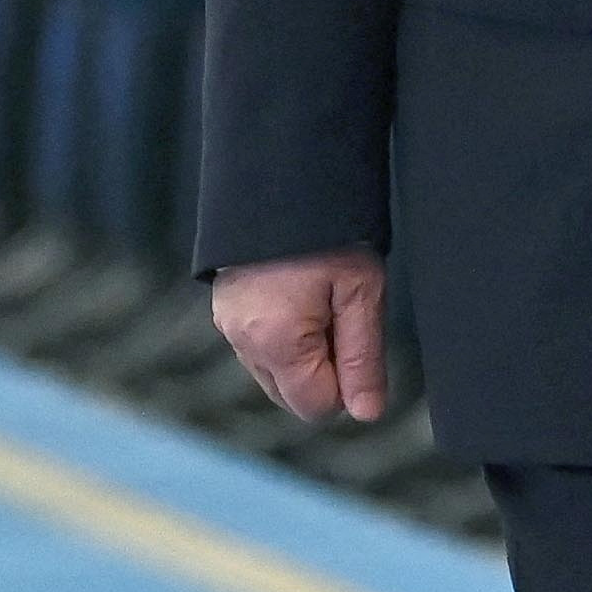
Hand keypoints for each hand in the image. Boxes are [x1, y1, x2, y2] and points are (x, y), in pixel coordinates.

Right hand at [211, 246, 391, 424]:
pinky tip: (300, 294)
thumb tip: (367, 414)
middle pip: (292, 395)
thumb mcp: (361, 291)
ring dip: (304, 352)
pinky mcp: (225, 309)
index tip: (358, 336)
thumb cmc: (327, 231)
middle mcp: (243, 342)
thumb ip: (364, 358)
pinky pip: (259, 346)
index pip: (316, 407)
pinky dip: (284, 335)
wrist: (282, 176)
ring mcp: (227, 326)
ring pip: (275, 372)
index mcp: (276, 343)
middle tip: (342, 313)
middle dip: (325, 370)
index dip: (347, 384)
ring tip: (321, 297)